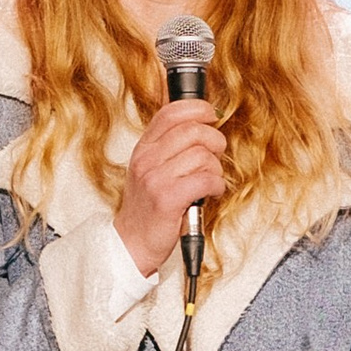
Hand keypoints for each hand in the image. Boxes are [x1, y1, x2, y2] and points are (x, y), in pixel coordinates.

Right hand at [115, 98, 229, 277]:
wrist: (133, 242)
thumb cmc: (148, 207)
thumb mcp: (151, 168)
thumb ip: (169, 145)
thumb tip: (199, 121)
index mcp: (144, 148)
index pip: (171, 112)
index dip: (198, 108)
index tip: (211, 115)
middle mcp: (147, 159)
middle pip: (192, 130)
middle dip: (214, 141)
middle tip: (215, 155)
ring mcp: (155, 178)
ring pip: (203, 156)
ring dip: (216, 169)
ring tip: (209, 180)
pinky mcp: (168, 198)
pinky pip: (206, 179)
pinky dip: (217, 185)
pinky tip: (211, 192)